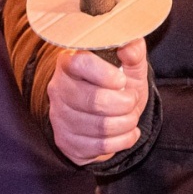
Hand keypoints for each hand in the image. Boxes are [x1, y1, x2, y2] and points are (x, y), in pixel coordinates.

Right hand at [48, 39, 149, 165]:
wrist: (108, 113)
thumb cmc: (118, 84)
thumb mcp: (129, 65)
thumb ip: (134, 51)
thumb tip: (131, 47)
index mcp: (70, 62)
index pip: (81, 64)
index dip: (105, 74)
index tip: (122, 80)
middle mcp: (58, 89)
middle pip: (93, 100)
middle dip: (124, 103)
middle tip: (132, 100)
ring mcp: (59, 117)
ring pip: (99, 126)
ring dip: (126, 123)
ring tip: (132, 116)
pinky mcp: (66, 142)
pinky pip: (100, 146)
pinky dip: (123, 140)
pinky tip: (128, 132)